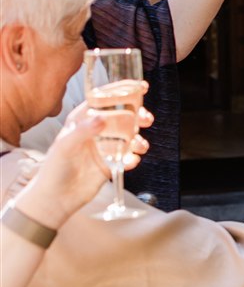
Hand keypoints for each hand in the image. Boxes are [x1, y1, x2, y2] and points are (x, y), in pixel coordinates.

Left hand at [19, 97, 151, 224]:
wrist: (56, 199)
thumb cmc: (54, 169)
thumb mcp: (64, 147)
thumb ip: (83, 131)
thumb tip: (102, 118)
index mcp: (82, 120)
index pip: (104, 99)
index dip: (122, 90)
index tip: (140, 87)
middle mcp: (95, 130)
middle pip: (123, 115)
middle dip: (137, 115)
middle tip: (145, 119)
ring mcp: (105, 147)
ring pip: (130, 136)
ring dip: (139, 138)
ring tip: (139, 146)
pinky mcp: (112, 164)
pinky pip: (128, 157)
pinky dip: (133, 158)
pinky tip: (130, 161)